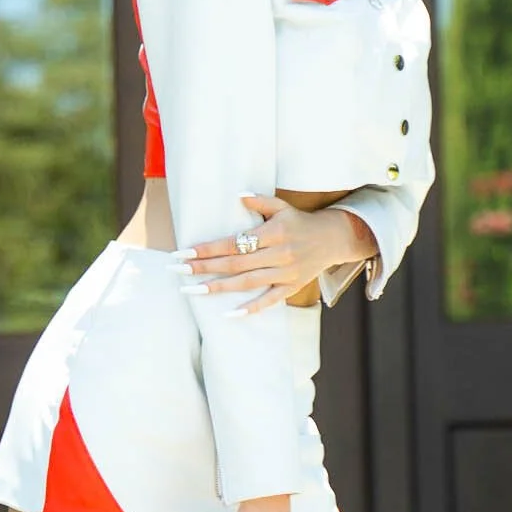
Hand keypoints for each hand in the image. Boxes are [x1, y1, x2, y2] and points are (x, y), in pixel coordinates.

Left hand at [177, 195, 376, 313]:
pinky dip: (251, 309)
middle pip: (235, 264)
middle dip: (204, 268)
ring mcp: (286, 273)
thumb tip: (238, 196)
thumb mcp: (282, 206)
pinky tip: (229, 314)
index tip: (183, 252)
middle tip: (178, 271)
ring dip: (218, 288)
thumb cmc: (300, 221)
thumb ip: (260, 202)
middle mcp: (279, 254)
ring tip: (192, 291)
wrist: (333, 238)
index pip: (233, 242)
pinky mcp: (292, 287)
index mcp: (274, 233)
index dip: (207, 248)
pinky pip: (270, 300)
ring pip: (247, 283)